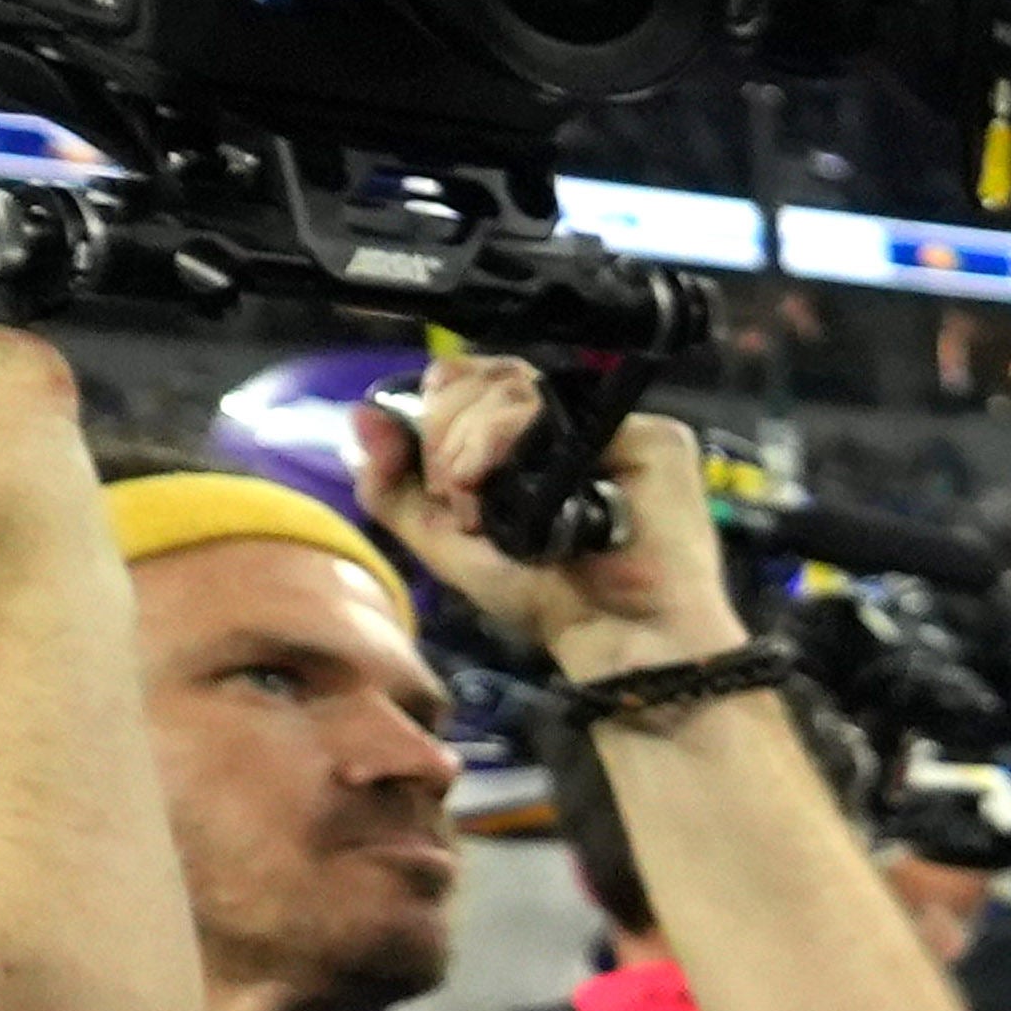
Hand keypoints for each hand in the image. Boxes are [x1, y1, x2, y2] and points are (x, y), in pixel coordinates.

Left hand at [355, 358, 734, 672]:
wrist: (609, 637)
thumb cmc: (543, 595)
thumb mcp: (442, 539)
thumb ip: (393, 484)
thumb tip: (361, 415)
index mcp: (526, 435)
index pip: (472, 378)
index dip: (438, 406)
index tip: (431, 469)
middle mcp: (569, 422)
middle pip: (487, 374)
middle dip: (444, 428)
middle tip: (451, 491)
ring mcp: (609, 425)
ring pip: (515, 385)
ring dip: (470, 439)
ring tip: (475, 499)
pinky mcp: (649, 436)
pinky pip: (559, 408)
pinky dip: (510, 436)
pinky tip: (503, 484)